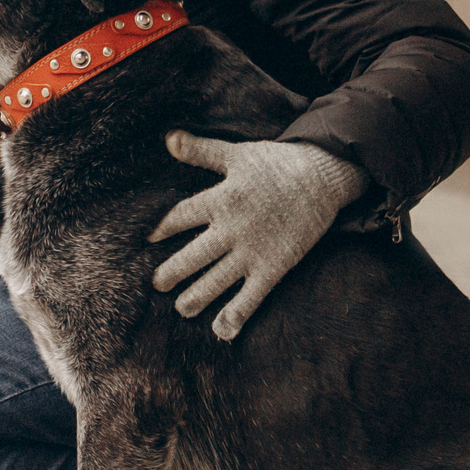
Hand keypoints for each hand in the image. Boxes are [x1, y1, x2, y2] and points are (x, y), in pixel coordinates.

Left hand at [148, 132, 367, 339]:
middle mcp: (231, 229)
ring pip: (216, 281)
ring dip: (195, 298)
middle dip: (171, 272)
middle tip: (156, 284)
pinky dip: (236, 315)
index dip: (159, 229)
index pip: (179, 217)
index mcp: (220, 199)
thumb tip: (168, 138)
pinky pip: (251, 297)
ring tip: (181, 309)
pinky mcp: (273, 267)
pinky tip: (222, 331)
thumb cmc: (277, 164)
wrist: (323, 177)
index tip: (145, 240)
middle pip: (192, 256)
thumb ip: (200, 151)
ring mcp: (252, 251)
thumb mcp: (236, 153)